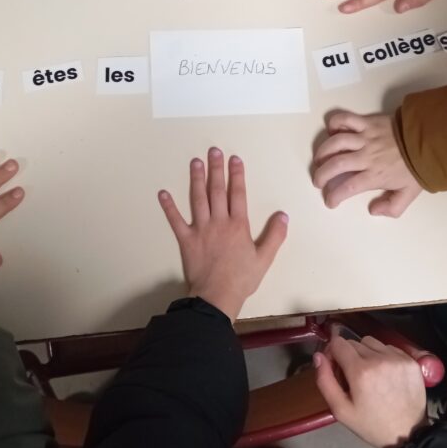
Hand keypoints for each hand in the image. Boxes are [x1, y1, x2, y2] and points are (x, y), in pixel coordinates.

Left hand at [158, 148, 287, 320]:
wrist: (217, 297)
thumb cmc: (242, 279)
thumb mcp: (264, 259)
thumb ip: (275, 236)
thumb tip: (283, 215)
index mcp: (238, 225)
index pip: (238, 194)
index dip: (237, 175)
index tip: (235, 159)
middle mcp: (219, 222)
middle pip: (217, 191)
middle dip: (216, 169)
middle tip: (213, 151)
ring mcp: (201, 229)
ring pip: (198, 199)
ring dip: (196, 179)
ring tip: (195, 162)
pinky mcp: (186, 240)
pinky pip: (175, 221)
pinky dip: (169, 207)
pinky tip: (163, 193)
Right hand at [312, 112, 422, 217]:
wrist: (429, 140)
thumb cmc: (416, 167)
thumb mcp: (408, 194)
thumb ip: (392, 207)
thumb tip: (372, 210)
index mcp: (374, 175)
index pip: (347, 188)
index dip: (333, 196)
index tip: (330, 201)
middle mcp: (365, 157)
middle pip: (334, 165)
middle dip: (321, 175)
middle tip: (318, 181)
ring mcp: (365, 138)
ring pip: (335, 143)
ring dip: (322, 152)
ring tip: (319, 159)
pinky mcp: (367, 122)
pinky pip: (345, 119)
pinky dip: (334, 123)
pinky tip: (332, 131)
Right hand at [314, 334, 427, 447]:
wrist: (408, 434)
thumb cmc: (372, 424)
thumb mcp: (341, 410)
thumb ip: (325, 381)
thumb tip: (319, 356)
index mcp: (360, 371)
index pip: (338, 343)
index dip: (332, 353)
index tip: (336, 366)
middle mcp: (379, 359)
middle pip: (354, 342)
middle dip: (349, 356)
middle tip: (353, 377)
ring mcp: (397, 358)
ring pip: (371, 342)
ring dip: (366, 353)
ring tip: (370, 374)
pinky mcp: (410, 361)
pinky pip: (389, 348)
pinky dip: (383, 356)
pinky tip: (385, 374)